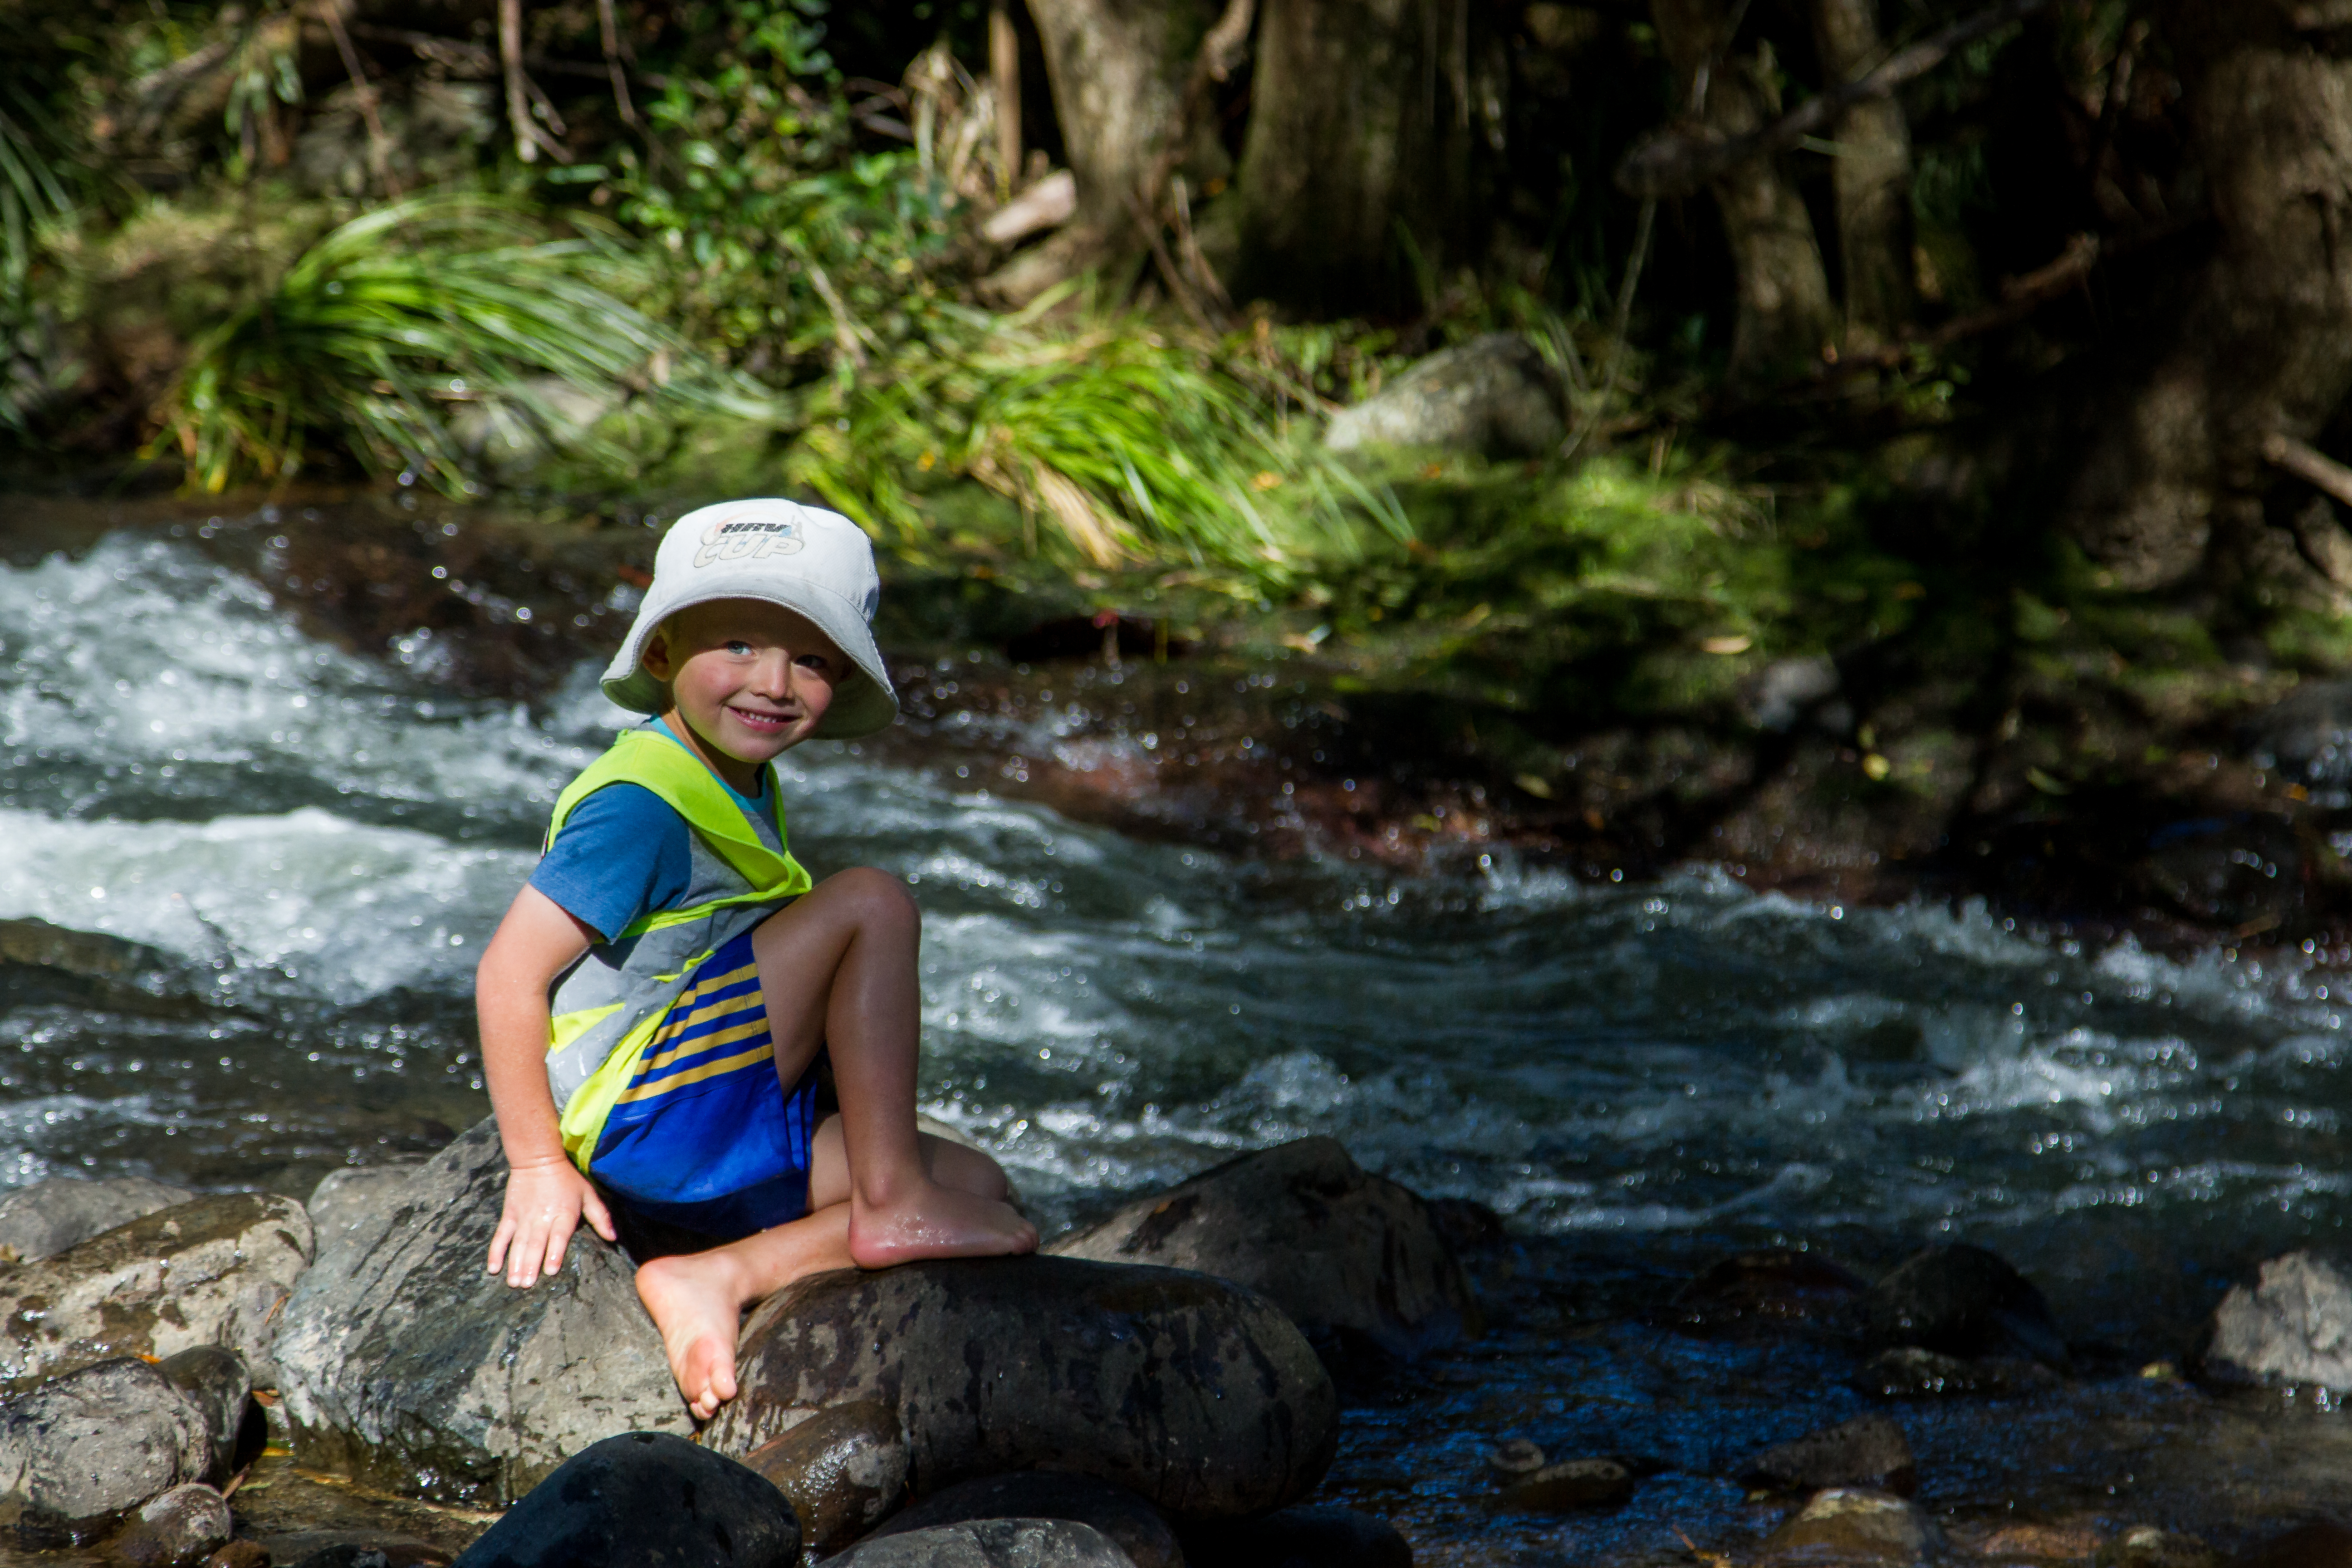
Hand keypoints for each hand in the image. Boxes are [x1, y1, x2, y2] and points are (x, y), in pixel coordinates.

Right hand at [486, 1155, 616, 1287]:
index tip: (550, 1271)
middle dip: (530, 1265)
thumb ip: (600, 1217)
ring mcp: (524, 1217)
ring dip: (515, 1263)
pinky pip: (501, 1235)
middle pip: (536, 1244)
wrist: (538, 1159)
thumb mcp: (588, 1194)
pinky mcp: (509, 1215)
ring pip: (518, 1243)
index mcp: (563, 1214)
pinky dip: (496, 1251)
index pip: (558, 1236)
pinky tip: (493, 1268)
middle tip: (526, 1285)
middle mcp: (542, 1217)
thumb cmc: (567, 1179)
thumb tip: (613, 1238)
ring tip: (513, 1282)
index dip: (554, 1253)